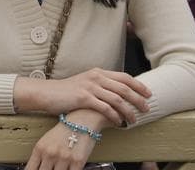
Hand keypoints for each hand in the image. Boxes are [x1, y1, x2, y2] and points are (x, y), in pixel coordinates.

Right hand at [17, 68, 150, 127]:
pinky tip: (118, 122)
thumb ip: (100, 85)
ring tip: (134, 120)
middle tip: (146, 109)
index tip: (148, 94)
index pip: (124, 77)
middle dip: (138, 99)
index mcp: (98, 72)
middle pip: (124, 88)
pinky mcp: (84, 98)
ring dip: (128, 111)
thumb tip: (118, 94)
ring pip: (117, 99)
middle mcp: (95, 77)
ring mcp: (90, 87)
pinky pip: (105, 108)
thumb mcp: (85, 83)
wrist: (46, 93)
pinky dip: (115, 116)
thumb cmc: (66, 91)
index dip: (139, 86)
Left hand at [25, 118, 96, 169]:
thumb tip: (36, 168)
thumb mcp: (47, 140)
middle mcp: (50, 154)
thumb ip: (40, 155)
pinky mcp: (78, 161)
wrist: (82, 120)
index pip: (31, 169)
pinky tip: (68, 169)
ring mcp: (64, 158)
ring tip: (60, 167)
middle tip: (50, 169)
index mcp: (40, 148)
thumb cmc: (64, 130)